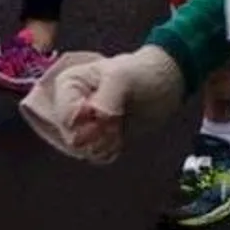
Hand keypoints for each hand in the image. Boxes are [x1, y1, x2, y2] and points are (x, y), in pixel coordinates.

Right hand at [17, 46, 184, 163]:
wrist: (163, 84)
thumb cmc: (141, 73)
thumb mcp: (123, 77)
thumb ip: (107, 97)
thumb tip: (97, 119)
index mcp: (68, 84)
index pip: (66, 118)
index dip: (90, 121)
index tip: (110, 113)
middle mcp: (69, 105)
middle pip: (73, 138)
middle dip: (100, 133)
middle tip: (118, 119)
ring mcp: (82, 124)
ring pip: (84, 151)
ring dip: (107, 142)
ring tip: (121, 123)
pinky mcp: (96, 139)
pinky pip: (97, 156)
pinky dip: (112, 149)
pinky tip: (121, 134)